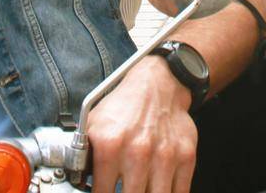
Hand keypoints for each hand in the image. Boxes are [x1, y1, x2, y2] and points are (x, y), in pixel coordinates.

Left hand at [84, 56, 196, 192]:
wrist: (158, 85)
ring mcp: (164, 157)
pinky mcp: (186, 157)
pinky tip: (158, 187)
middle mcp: (137, 152)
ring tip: (140, 187)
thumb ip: (84, 155)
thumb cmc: (125, 106)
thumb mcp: (93, 125)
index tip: (104, 192)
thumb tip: (80, 181)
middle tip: (123, 189)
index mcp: (109, 145)